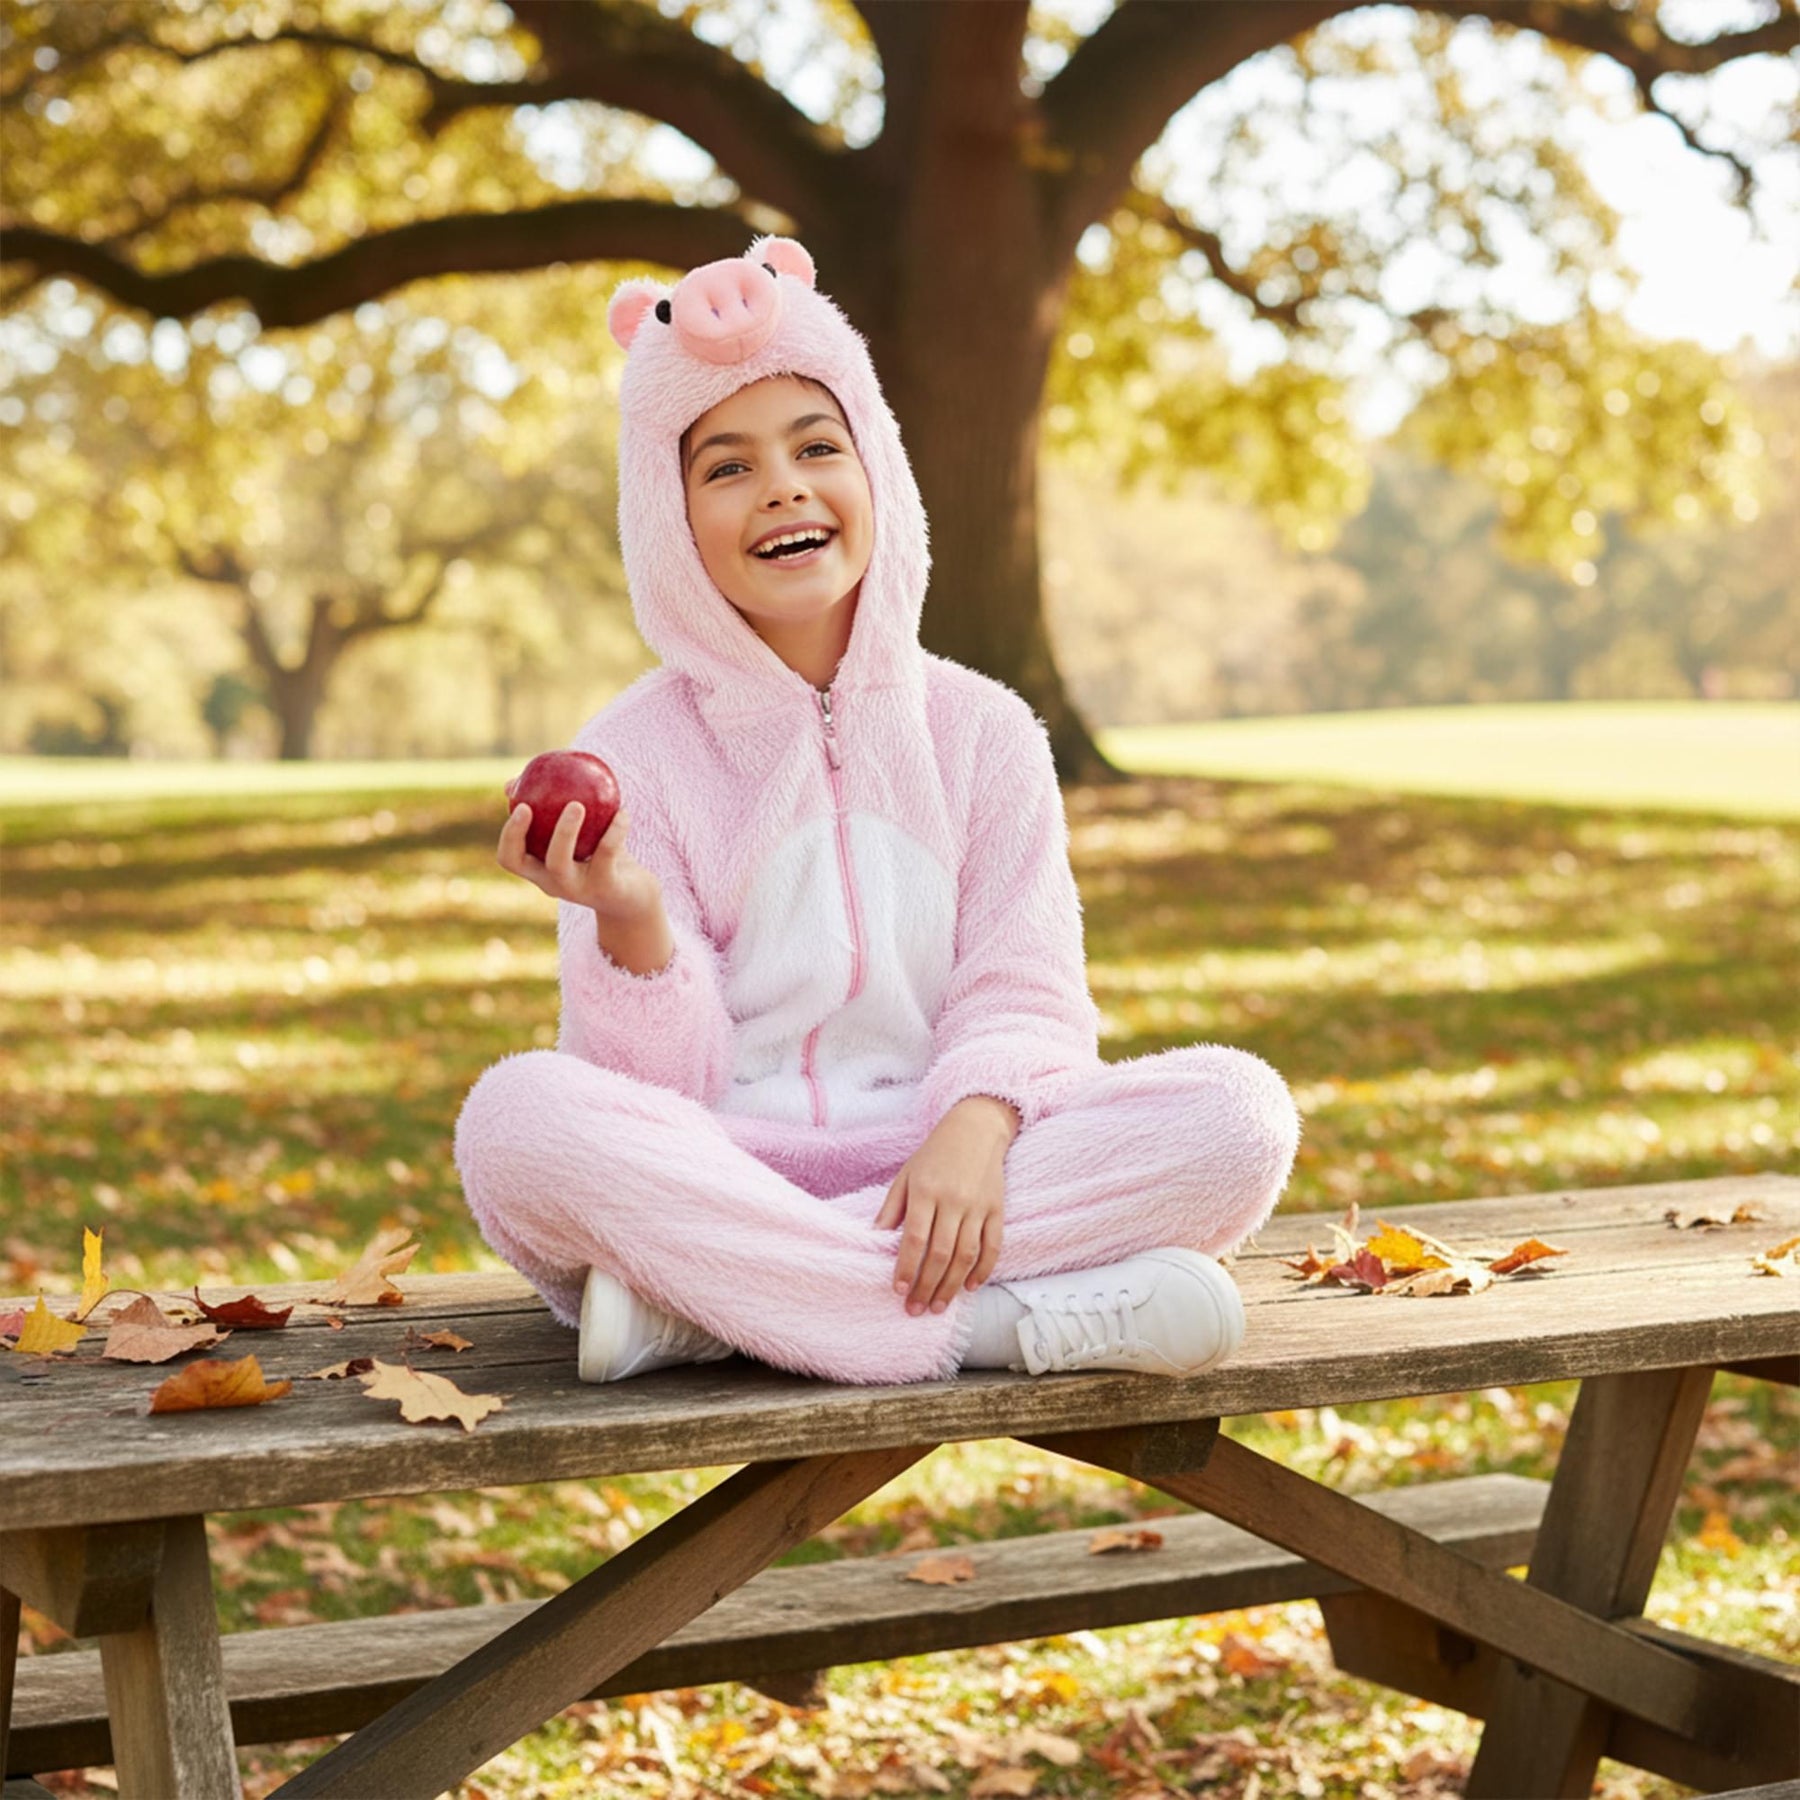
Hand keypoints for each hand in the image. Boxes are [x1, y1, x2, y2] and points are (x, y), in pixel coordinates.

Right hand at [496, 799, 661, 923]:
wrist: (634, 897)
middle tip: (527, 806)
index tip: (519, 804)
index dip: (508, 834)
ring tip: (576, 804)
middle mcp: (553, 883)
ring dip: (564, 830)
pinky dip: (614, 829)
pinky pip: (605, 852)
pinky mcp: (605, 888)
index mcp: (541, 870)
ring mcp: (577, 889)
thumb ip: (555, 809)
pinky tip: (622, 810)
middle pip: (521, 863)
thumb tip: (517, 781)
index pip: (509, 858)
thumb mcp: (582, 835)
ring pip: (559, 861)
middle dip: (517, 834)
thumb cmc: (603, 857)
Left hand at [874, 1100, 1016, 1315]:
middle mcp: (953, 1200)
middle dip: (927, 1285)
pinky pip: (993, 1246)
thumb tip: (875, 1238)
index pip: (915, 1238)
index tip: (899, 1291)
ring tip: (939, 1306)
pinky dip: (984, 1270)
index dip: (906, 1268)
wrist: (975, 1129)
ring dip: (952, 1286)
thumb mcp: (906, 1175)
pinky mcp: (998, 1209)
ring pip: (966, 1255)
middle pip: (941, 1253)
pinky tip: (970, 1288)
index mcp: (926, 1191)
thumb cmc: (934, 1154)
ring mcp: (978, 1206)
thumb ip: (892, 1208)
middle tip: (916, 1309)